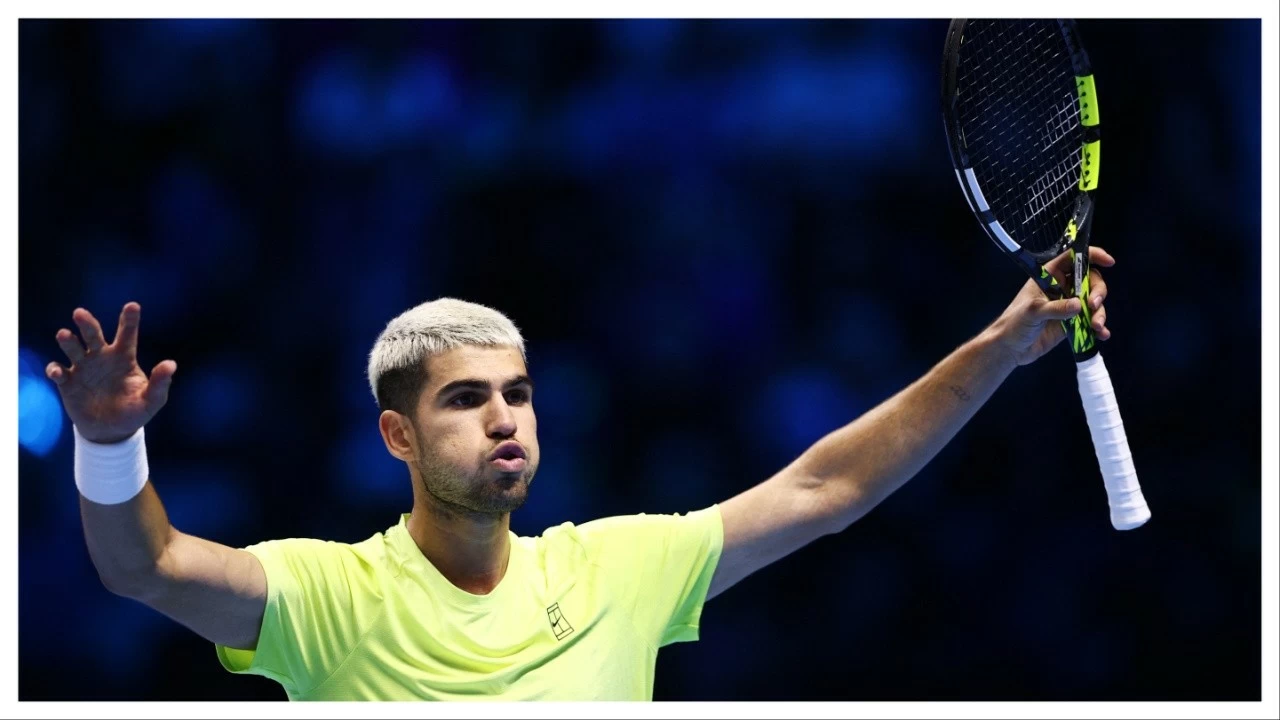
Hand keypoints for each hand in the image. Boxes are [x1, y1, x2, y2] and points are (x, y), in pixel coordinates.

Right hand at [45, 302, 176, 443]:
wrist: (111, 431)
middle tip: (80, 314)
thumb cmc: (134, 412)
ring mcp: (83, 368)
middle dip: (87, 324)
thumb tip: (171, 364)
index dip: (129, 320)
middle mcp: (101, 358)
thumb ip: (160, 383)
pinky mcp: (68, 383)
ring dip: (68, 341)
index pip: (127, 335)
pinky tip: (57, 372)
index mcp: (123, 358)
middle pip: (93, 335)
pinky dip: (55, 370)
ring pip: (73, 349)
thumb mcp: (151, 401)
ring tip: (64, 334)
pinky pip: (58, 372)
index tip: (133, 306)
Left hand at [988, 247, 1114, 366]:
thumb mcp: (1032, 312)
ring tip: (1097, 326)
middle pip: (1090, 280)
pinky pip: (1091, 321)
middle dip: (1098, 291)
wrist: (1011, 348)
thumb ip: (1055, 308)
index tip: (1108, 261)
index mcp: (1049, 277)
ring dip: (1100, 312)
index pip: (1073, 258)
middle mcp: (1062, 288)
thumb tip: (1079, 305)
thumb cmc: (1014, 323)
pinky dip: (1099, 327)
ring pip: (1093, 302)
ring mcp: (1068, 305)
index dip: (1092, 255)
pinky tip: (1102, 334)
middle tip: (1094, 304)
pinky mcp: (1073, 323)